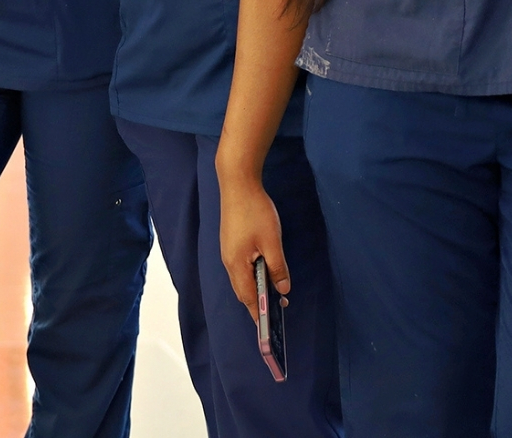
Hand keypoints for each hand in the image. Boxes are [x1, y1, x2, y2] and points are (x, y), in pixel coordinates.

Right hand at [218, 168, 289, 317]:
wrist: (238, 184)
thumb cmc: (255, 212)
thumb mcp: (272, 241)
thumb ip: (278, 268)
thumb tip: (283, 290)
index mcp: (237, 265)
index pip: (248, 297)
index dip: (258, 313)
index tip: (269, 328)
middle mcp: (229, 261)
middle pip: (243, 290)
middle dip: (258, 302)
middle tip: (278, 308)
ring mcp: (229, 251)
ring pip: (242, 278)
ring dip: (257, 288)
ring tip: (275, 292)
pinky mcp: (231, 242)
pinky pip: (241, 267)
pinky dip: (253, 275)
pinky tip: (265, 270)